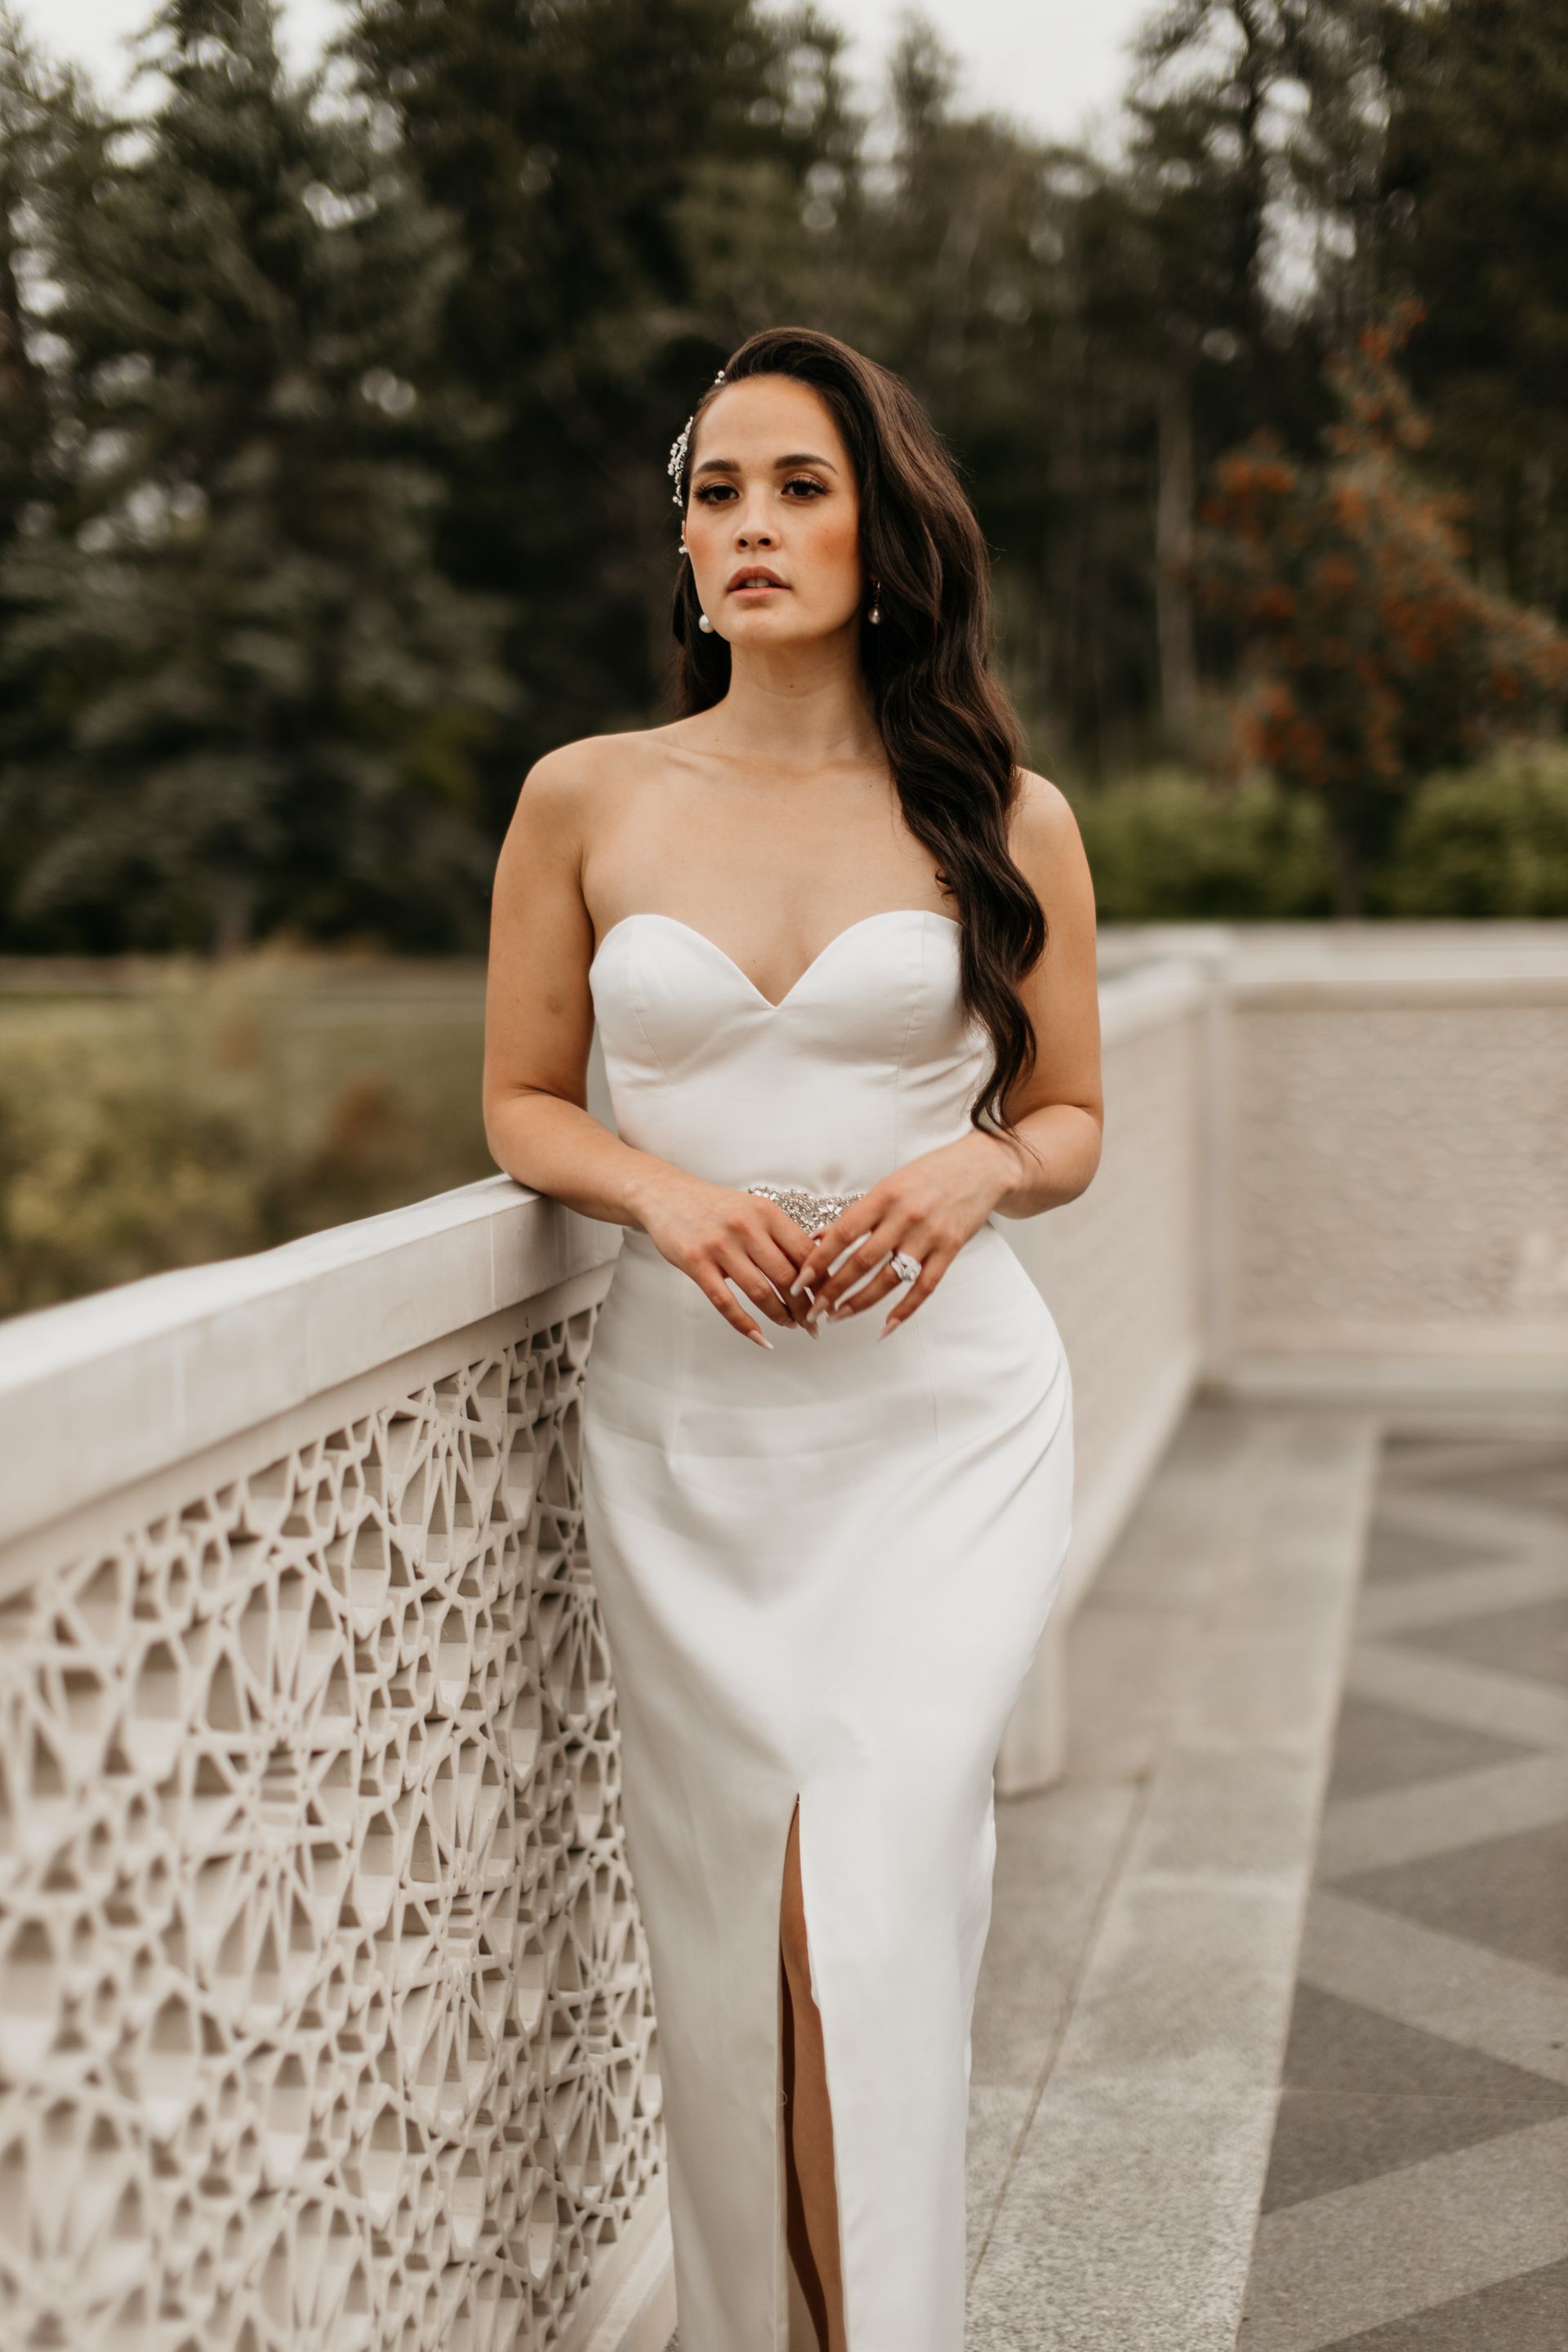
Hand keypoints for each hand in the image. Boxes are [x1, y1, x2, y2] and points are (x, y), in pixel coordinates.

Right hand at [635, 1171, 816, 1347]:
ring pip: (760, 1292)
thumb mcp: (753, 1209)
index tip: (828, 1299)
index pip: (805, 1252)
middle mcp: (746, 1227)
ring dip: (781, 1315)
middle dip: (805, 1306)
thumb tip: (816, 1266)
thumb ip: (780, 1234)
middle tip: (813, 1322)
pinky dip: (745, 1325)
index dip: (821, 1280)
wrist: (667, 1195)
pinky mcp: (696, 1263)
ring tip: (791, 1326)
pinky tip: (760, 1337)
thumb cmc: (716, 1207)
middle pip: (787, 1276)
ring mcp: (720, 1246)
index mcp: (766, 1213)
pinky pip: (725, 1302)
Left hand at [787, 1131, 1019, 1336]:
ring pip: (889, 1279)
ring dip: (859, 1303)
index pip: (843, 1233)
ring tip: (837, 1316)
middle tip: (812, 1308)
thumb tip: (818, 1239)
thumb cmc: (930, 1174)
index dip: (819, 1259)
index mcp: (885, 1195)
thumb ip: (857, 1214)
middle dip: (833, 1289)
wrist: (982, 1167)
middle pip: (861, 1261)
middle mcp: (905, 1216)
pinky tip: (885, 1327)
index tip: (799, 1279)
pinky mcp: (950, 1250)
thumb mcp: (889, 1184)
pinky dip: (904, 1310)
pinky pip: (923, 1288)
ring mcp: (929, 1236)